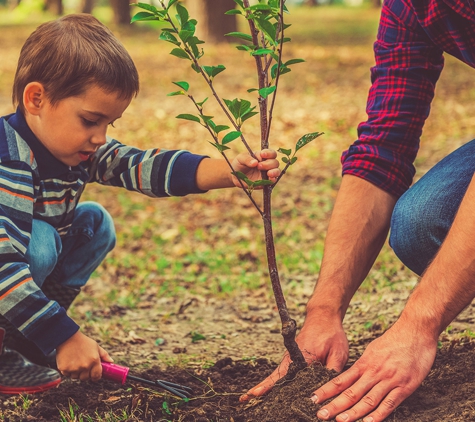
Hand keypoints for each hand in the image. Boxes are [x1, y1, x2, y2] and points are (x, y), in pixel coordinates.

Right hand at [56, 331, 112, 381]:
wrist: (67, 337)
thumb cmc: (83, 342)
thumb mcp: (96, 346)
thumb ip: (104, 355)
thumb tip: (111, 362)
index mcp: (94, 360)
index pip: (97, 376)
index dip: (96, 376)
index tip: (94, 374)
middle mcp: (85, 366)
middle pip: (86, 378)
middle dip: (85, 374)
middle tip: (83, 366)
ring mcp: (74, 368)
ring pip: (76, 377)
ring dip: (76, 372)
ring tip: (76, 362)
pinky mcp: (64, 369)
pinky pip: (68, 375)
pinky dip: (68, 371)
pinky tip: (69, 362)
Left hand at [231, 149, 279, 187]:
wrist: (235, 176)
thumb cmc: (239, 164)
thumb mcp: (240, 158)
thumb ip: (247, 159)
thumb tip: (255, 162)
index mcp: (262, 156)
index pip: (271, 153)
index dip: (269, 153)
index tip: (262, 155)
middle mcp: (267, 164)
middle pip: (275, 162)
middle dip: (268, 164)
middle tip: (259, 166)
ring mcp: (267, 173)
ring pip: (277, 171)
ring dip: (274, 172)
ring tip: (268, 173)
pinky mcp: (266, 182)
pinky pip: (273, 181)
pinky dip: (273, 179)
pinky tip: (270, 179)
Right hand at [240, 317, 348, 400]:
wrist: (324, 316)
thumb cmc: (331, 334)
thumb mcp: (338, 353)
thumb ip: (332, 372)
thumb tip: (328, 391)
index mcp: (301, 357)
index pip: (283, 375)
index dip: (270, 386)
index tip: (256, 393)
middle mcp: (292, 358)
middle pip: (274, 377)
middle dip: (261, 388)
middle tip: (244, 399)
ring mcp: (291, 358)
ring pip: (277, 375)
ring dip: (266, 386)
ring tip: (250, 398)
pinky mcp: (293, 358)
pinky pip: (282, 373)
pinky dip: (274, 381)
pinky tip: (269, 390)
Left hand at [311, 322, 436, 421]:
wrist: (416, 330)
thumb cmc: (395, 339)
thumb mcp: (374, 349)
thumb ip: (364, 364)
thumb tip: (352, 375)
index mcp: (364, 363)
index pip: (341, 380)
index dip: (326, 390)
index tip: (313, 398)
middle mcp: (373, 372)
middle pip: (350, 392)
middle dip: (334, 405)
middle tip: (320, 415)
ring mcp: (388, 379)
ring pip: (367, 400)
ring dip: (353, 413)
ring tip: (340, 421)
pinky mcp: (404, 386)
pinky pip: (389, 403)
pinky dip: (378, 414)